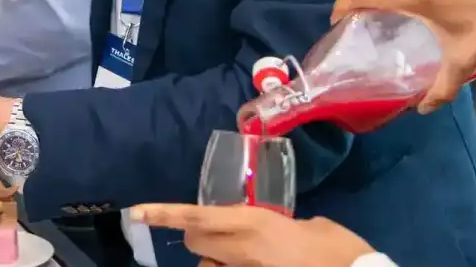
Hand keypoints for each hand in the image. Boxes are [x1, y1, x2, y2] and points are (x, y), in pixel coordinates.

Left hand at [132, 205, 373, 266]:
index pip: (195, 217)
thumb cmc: (339, 249)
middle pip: (196, 242)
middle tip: (224, 235)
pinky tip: (259, 261)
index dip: (162, 214)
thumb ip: (277, 225)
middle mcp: (241, 251)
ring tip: (249, 257)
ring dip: (218, 262)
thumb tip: (269, 232)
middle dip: (201, 238)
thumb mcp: (308, 225)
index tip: (136, 212)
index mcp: (253, 223)